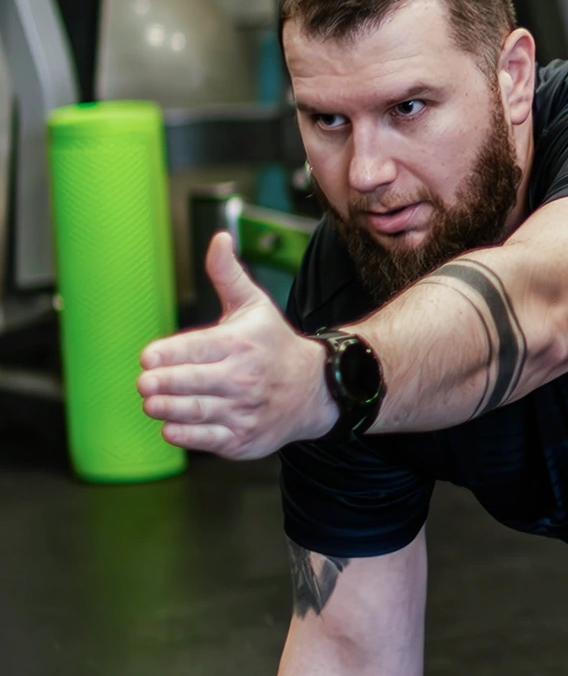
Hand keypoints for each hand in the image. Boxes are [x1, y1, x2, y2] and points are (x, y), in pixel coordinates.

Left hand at [138, 238, 337, 461]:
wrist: (314, 391)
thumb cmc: (274, 344)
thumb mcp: (254, 305)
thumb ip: (228, 274)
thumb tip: (219, 238)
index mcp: (239, 344)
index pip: (195, 349)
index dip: (166, 354)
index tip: (147, 358)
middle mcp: (242, 378)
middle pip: (189, 382)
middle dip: (160, 383)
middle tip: (144, 384)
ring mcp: (242, 410)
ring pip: (193, 411)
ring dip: (166, 408)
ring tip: (152, 403)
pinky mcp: (241, 438)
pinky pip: (204, 438)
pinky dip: (182, 433)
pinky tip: (170, 425)